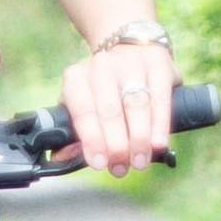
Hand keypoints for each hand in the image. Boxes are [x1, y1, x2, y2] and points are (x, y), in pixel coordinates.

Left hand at [62, 39, 177, 177]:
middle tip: (121, 168)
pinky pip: (160, 97)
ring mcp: (131, 62)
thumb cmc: (104, 91)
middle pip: (110, 109)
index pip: (83, 111)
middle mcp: (101, 65)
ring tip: (140, 161)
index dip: (91, 139)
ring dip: (139, 138)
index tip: (99, 163)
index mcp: (77, 77)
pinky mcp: (157, 63)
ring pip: (136, 104)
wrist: (132, 52)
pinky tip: (158, 144)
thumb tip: (61, 159)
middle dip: (116, 144)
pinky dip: (160, 124)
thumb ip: (74, 135)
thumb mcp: (84, 107)